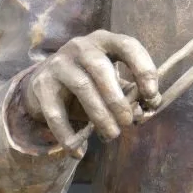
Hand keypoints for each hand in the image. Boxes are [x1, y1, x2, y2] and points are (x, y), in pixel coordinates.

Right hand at [22, 30, 159, 156]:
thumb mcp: (110, 80)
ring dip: (99, 115)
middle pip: (101, 68)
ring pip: (82, 87)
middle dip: (117, 98)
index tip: (151, 94)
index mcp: (105, 40)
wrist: (45, 82)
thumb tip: (149, 108)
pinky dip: (68, 135)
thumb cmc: (89, 80)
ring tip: (111, 134)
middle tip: (128, 122)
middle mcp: (81, 46)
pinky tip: (79, 152)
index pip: (128, 45)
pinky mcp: (41, 85)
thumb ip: (130, 92)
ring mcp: (58, 63)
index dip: (143, 68)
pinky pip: (55, 112)